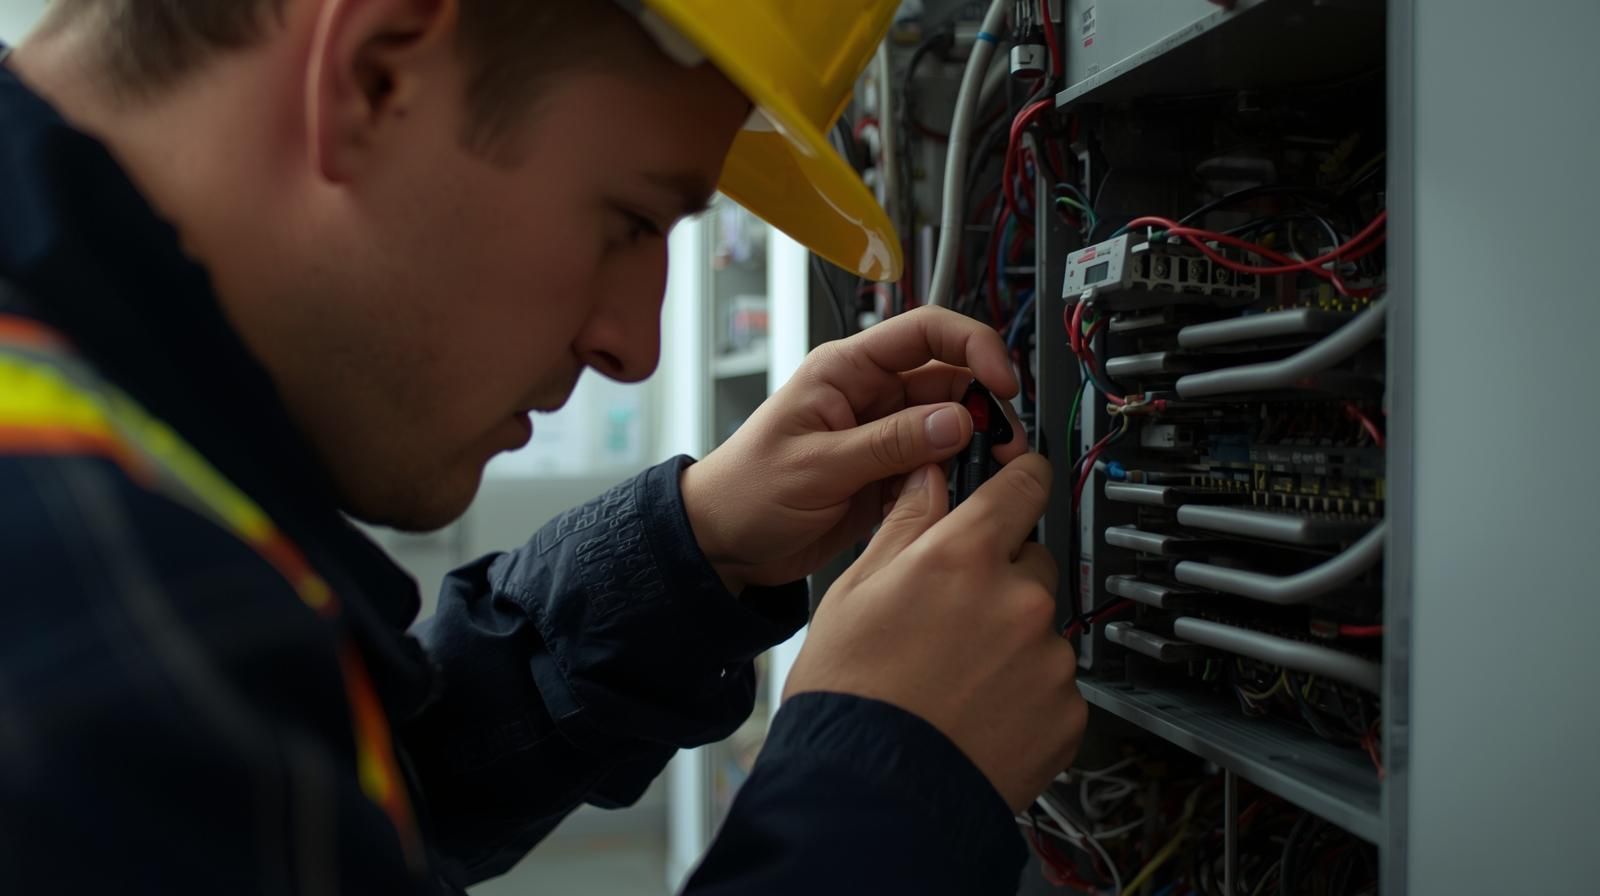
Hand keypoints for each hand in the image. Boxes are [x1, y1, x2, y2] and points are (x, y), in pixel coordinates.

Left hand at [681, 306, 1026, 591]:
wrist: (723, 543)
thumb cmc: (746, 491)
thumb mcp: (817, 466)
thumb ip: (888, 443)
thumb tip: (955, 421)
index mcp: (846, 370)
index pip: (925, 332)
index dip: (972, 346)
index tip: (1002, 380)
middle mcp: (870, 395)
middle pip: (950, 381)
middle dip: (985, 407)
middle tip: (1006, 445)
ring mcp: (882, 436)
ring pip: (950, 427)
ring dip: (975, 448)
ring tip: (991, 475)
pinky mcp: (889, 475)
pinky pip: (937, 468)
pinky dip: (955, 482)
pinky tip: (959, 500)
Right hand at [784, 456, 1086, 810]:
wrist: (872, 795)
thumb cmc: (852, 696)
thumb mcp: (855, 591)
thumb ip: (905, 525)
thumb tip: (929, 478)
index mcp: (963, 557)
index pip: (1022, 485)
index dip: (1018, 477)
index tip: (1019, 478)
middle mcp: (1018, 599)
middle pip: (1032, 559)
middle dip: (1001, 577)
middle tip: (953, 617)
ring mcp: (1049, 658)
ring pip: (1041, 627)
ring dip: (1013, 640)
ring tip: (959, 679)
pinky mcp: (1068, 712)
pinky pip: (1055, 684)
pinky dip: (1027, 693)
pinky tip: (980, 711)